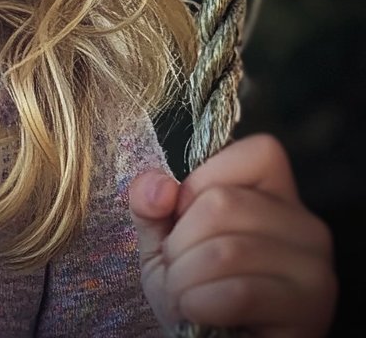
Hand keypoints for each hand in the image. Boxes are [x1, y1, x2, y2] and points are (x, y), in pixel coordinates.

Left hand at [129, 134, 335, 336]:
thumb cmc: (194, 288)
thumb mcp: (163, 238)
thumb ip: (151, 202)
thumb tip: (158, 187)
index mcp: (276, 193)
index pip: (255, 151)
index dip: (201, 183)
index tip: (185, 219)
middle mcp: (306, 225)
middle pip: (224, 203)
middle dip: (179, 242)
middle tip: (178, 268)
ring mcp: (313, 269)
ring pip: (227, 250)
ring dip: (185, 278)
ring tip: (185, 295)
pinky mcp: (307, 312)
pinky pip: (239, 293)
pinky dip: (200, 303)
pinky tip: (199, 313)